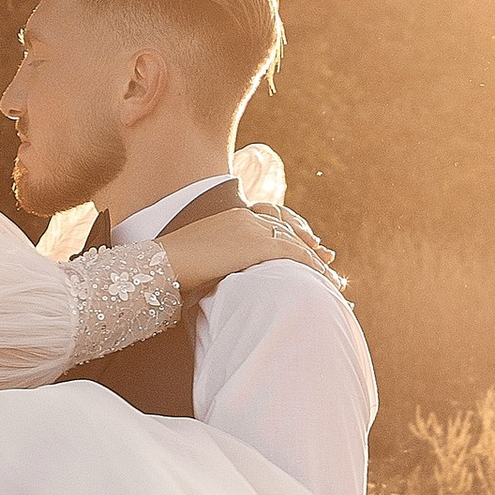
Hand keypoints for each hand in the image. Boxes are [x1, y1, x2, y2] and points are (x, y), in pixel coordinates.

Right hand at [163, 207, 341, 295]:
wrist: (163, 264)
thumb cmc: (174, 268)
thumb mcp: (201, 257)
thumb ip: (219, 258)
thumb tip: (221, 274)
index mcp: (233, 215)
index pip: (271, 221)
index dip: (291, 233)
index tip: (308, 244)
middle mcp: (246, 216)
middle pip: (287, 228)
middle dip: (309, 243)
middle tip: (328, 256)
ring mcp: (252, 228)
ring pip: (294, 241)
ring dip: (314, 259)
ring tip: (331, 276)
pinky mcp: (257, 245)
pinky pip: (294, 254)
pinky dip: (312, 266)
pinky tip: (324, 279)